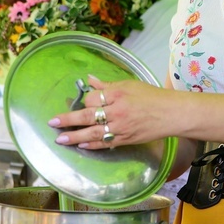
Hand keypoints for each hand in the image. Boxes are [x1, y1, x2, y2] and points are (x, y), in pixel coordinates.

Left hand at [48, 74, 170, 149]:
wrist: (171, 113)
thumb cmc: (151, 96)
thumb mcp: (129, 85)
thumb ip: (107, 85)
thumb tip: (89, 79)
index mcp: (118, 94)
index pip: (93, 98)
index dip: (84, 100)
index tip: (81, 102)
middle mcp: (117, 111)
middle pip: (88, 116)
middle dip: (68, 120)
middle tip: (52, 122)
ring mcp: (121, 127)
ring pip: (93, 133)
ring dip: (74, 136)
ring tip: (60, 139)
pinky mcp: (125, 139)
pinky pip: (105, 143)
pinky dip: (92, 144)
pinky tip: (81, 144)